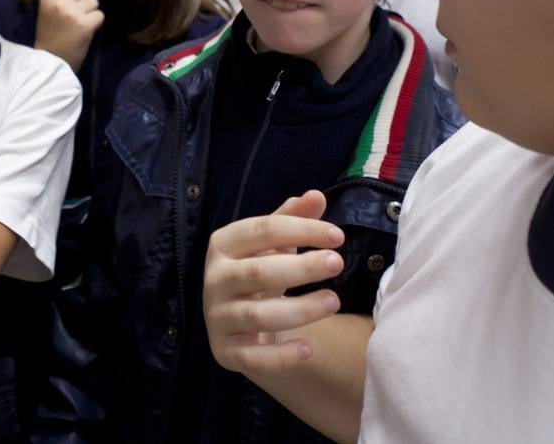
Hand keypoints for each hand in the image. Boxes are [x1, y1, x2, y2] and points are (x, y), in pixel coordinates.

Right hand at [35, 0, 103, 70]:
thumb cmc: (51, 38)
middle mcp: (60, 2)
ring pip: (94, 2)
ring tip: (79, 26)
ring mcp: (72, 13)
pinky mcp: (84, 24)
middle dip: (86, 0)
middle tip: (76, 17)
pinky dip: (96, 23)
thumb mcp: (48, 12)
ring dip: (91, 13)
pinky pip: (99, 15)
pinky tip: (85, 32)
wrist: (50, 61)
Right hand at [203, 191, 345, 374]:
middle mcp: (215, 279)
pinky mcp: (225, 351)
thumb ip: (293, 219)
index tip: (337, 236)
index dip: (300, 229)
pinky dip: (281, 354)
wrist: (238, 323)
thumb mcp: (273, 244)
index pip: (261, 230)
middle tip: (338, 263)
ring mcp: (217, 317)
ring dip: (300, 309)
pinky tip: (309, 348)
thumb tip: (315, 196)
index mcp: (223, 245)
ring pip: (258, 315)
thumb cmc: (260, 272)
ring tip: (334, 301)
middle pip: (258, 272)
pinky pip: (252, 357)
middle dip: (301, 268)